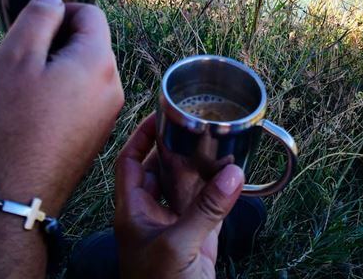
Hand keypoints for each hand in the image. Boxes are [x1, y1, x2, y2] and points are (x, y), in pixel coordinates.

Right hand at [0, 0, 123, 213]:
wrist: (7, 200)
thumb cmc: (6, 127)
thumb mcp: (15, 58)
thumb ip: (39, 16)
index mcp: (99, 62)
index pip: (91, 15)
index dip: (59, 13)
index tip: (31, 30)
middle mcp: (113, 88)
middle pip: (89, 44)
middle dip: (55, 43)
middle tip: (20, 62)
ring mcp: (106, 115)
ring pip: (83, 72)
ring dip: (55, 70)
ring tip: (22, 91)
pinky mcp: (93, 137)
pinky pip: (81, 99)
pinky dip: (59, 95)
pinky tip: (31, 114)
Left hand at [115, 114, 243, 278]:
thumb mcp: (178, 247)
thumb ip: (206, 209)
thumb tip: (233, 173)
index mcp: (133, 210)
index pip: (129, 162)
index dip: (140, 136)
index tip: (158, 116)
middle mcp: (152, 213)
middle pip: (160, 169)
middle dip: (176, 147)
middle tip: (195, 125)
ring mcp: (176, 225)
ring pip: (186, 186)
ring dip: (201, 167)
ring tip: (216, 142)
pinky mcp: (199, 239)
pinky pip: (209, 205)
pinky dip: (220, 190)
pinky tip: (233, 174)